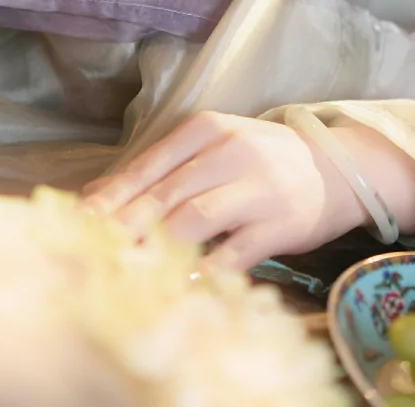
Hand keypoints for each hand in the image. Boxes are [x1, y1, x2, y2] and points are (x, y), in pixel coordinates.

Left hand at [78, 112, 387, 271]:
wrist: (335, 170)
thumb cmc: (260, 162)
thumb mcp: (212, 148)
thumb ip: (160, 168)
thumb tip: (95, 195)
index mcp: (206, 130)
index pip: (148, 165)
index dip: (111, 196)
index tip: (79, 223)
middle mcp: (230, 153)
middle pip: (165, 194)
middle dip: (123, 226)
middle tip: (91, 251)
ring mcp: (256, 189)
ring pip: (195, 220)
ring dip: (157, 247)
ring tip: (126, 269)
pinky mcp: (279, 225)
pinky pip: (234, 252)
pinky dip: (205, 269)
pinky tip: (182, 283)